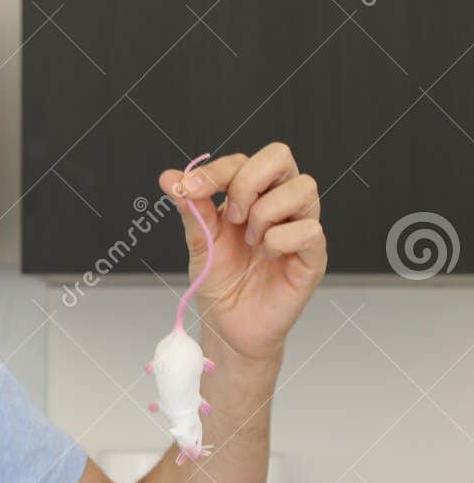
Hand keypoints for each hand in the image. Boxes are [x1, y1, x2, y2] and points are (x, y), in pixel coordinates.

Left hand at [158, 142, 326, 361]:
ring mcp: (300, 227)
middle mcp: (281, 204)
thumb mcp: (200, 242)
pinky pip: (309, 230)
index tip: (190, 189)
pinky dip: (280, 239)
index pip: (244, 161)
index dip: (217, 170)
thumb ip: (190, 208)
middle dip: (246, 182)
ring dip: (265, 212)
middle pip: (280, 157)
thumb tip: (169, 177)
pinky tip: (267, 255)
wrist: (228, 325)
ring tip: (249, 240)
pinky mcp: (313, 255)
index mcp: (253, 195)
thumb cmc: (221, 281)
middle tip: (229, 216)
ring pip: (303, 187)